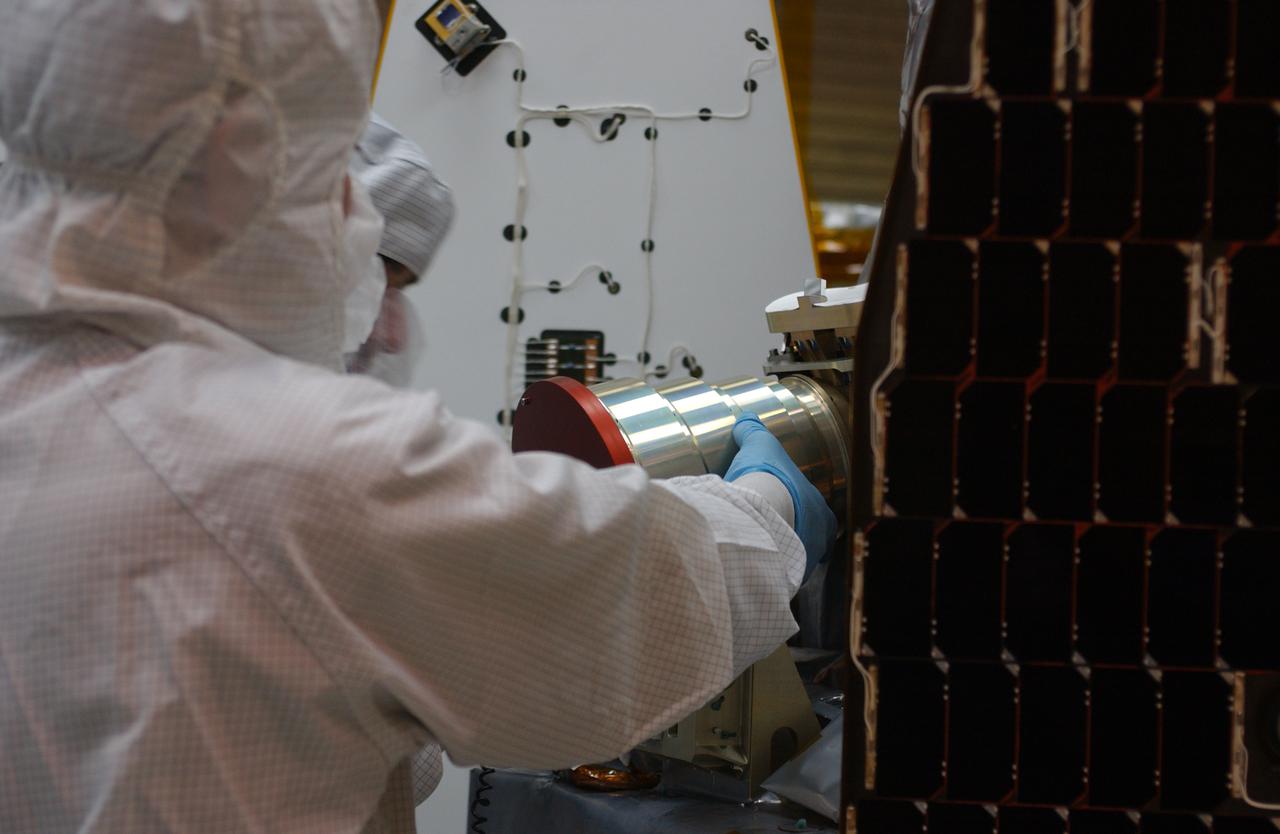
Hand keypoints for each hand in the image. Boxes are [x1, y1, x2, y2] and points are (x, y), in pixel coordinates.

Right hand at [725, 415, 837, 580]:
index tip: (789, 513)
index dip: (805, 514)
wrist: (755, 516)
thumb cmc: (767, 481)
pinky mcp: (780, 578)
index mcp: (819, 511)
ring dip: (777, 555)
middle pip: (806, 541)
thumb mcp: (760, 446)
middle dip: (790, 536)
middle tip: (768, 530)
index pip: (819, 516)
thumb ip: (753, 433)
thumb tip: (745, 420)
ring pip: (791, 560)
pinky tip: (748, 563)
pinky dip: (763, 569)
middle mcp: (817, 539)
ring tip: (755, 547)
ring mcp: (801, 562)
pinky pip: (773, 576)